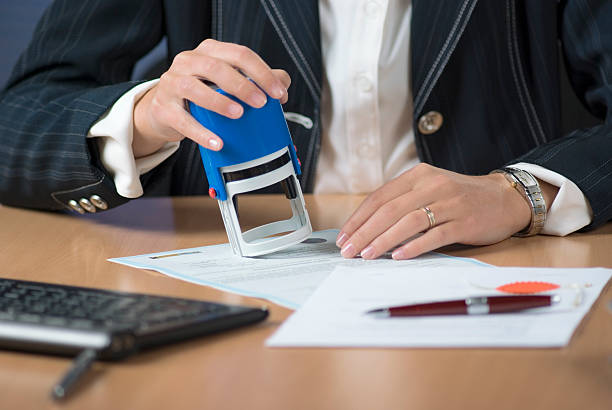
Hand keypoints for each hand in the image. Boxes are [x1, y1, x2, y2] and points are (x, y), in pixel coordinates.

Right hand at [132, 39, 290, 157]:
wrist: (164, 111)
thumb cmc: (200, 93)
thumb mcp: (226, 82)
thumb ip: (255, 80)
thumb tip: (282, 86)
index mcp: (209, 52)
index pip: (239, 54)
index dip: (262, 72)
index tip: (278, 92)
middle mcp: (188, 62)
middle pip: (216, 68)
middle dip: (242, 85)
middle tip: (261, 102)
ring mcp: (173, 83)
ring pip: (194, 88)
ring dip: (219, 101)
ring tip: (238, 114)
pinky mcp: (164, 108)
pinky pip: (183, 120)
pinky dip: (201, 132)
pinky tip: (217, 141)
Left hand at [336, 163, 555, 259]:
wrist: (504, 198)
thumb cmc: (459, 198)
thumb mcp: (429, 189)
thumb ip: (402, 201)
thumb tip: (367, 227)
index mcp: (418, 176)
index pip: (379, 197)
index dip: (358, 218)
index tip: (344, 237)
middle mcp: (432, 185)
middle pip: (389, 210)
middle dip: (364, 232)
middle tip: (348, 251)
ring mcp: (449, 203)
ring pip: (408, 222)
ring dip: (383, 240)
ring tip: (367, 255)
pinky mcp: (464, 222)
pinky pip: (434, 235)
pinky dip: (414, 246)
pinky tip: (398, 256)